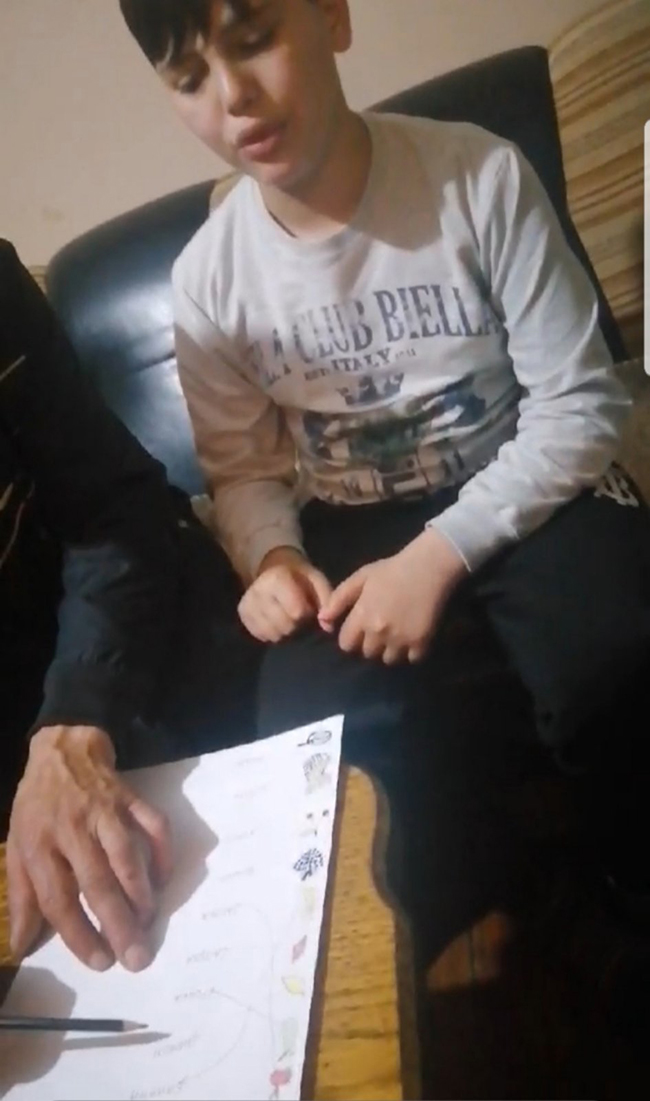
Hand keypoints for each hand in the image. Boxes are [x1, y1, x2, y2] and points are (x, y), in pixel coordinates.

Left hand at [7, 725, 171, 971]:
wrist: (63, 748)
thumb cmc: (38, 805)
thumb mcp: (18, 847)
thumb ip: (22, 897)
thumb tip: (21, 946)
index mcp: (39, 844)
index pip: (57, 897)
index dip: (78, 933)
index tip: (100, 962)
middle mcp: (72, 829)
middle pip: (97, 882)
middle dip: (118, 923)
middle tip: (138, 959)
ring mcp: (105, 811)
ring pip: (127, 856)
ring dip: (141, 893)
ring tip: (149, 924)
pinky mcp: (131, 797)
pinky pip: (154, 825)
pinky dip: (163, 853)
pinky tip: (164, 880)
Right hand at [238, 546, 331, 641]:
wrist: (274, 569)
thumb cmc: (300, 577)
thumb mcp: (317, 580)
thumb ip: (327, 601)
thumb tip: (327, 627)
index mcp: (277, 578)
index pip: (296, 612)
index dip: (306, 613)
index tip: (307, 607)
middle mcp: (258, 590)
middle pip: (284, 625)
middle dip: (296, 625)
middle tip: (297, 615)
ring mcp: (247, 603)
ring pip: (272, 633)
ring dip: (284, 631)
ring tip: (287, 618)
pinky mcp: (242, 614)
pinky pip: (261, 635)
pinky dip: (272, 633)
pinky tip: (276, 622)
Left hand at [318, 528, 466, 662]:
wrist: (427, 567)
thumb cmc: (391, 570)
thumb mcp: (360, 578)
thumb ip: (338, 599)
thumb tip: (323, 621)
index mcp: (362, 616)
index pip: (346, 644)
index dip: (351, 638)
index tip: (360, 631)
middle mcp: (379, 632)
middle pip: (367, 653)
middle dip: (370, 644)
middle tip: (380, 631)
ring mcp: (400, 638)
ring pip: (388, 659)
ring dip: (390, 650)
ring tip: (396, 636)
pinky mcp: (421, 641)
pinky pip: (411, 659)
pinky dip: (411, 652)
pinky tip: (412, 637)